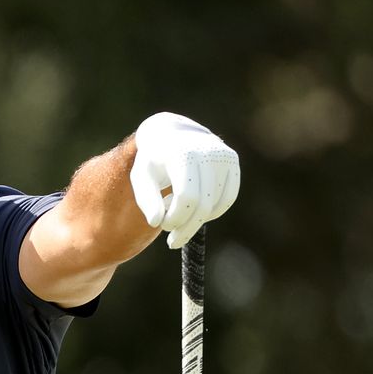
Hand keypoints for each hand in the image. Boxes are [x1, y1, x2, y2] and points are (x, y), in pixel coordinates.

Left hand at [130, 112, 240, 248]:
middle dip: (187, 227)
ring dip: (197, 218)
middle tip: (173, 240)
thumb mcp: (141, 177)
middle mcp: (207, 151)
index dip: (175, 218)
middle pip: (203, 204)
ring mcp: (223, 155)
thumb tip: (156, 221)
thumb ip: (146, 200)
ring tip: (179, 211)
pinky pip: (228, 198)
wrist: (170, 133)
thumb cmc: (153, 161)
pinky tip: (195, 209)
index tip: (163, 226)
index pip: (186, 197)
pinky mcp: (232, 161)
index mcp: (182, 154)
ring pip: (216, 204)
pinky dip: (212, 211)